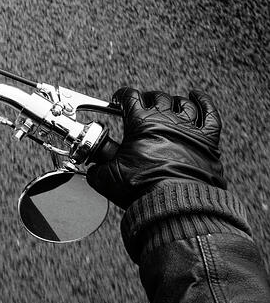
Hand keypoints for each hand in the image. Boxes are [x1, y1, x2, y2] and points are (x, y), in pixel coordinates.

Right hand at [86, 87, 224, 208]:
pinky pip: (209, 112)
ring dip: (172, 101)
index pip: (129, 97)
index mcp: (140, 123)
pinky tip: (197, 97)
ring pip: (181, 103)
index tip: (119, 100)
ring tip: (167, 104)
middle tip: (142, 105)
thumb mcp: (108, 178)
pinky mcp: (208, 140)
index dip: (121, 96)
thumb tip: (93, 170)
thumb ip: (97, 169)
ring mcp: (189, 128)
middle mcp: (165, 119)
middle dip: (147, 98)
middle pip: (156, 96)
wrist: (176, 206)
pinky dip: (203, 102)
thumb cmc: (144, 189)